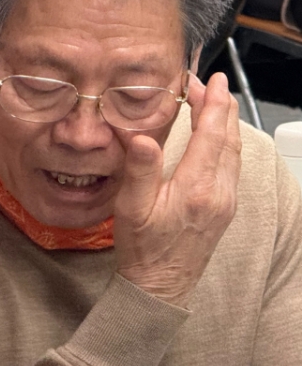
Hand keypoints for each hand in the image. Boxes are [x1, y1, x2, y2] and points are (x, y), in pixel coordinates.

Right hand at [112, 72, 241, 306]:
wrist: (159, 286)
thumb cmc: (143, 249)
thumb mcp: (132, 209)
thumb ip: (140, 171)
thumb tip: (142, 137)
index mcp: (196, 187)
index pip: (210, 134)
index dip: (211, 103)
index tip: (208, 79)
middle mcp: (219, 192)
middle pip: (228, 138)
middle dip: (221, 107)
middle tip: (210, 83)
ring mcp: (226, 201)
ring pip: (233, 152)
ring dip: (226, 124)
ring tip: (215, 104)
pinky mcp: (224, 209)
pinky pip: (231, 166)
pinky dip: (225, 143)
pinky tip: (215, 140)